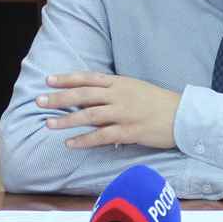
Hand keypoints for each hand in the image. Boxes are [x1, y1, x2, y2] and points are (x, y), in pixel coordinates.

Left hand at [38, 72, 179, 149]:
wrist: (183, 116)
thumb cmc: (159, 103)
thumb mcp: (136, 89)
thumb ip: (114, 92)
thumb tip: (92, 99)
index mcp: (120, 83)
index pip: (88, 78)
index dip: (67, 79)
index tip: (48, 80)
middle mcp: (120, 96)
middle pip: (84, 95)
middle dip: (59, 98)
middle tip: (39, 101)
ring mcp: (124, 113)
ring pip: (90, 116)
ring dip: (67, 120)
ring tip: (48, 124)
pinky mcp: (130, 131)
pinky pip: (103, 136)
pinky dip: (85, 140)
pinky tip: (70, 143)